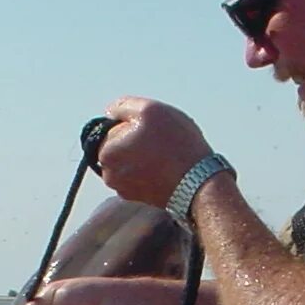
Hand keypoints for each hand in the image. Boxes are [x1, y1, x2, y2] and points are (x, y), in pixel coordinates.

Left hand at [96, 97, 212, 208]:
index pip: (112, 127)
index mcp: (106, 153)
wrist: (198, 184)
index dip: (132, 123)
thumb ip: (123, 106)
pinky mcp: (141, 198)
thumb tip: (111, 112)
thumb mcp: (148, 110)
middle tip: (160, 139)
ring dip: (145, 154)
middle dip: (136, 140)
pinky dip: (152, 169)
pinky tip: (168, 166)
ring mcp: (125, 190)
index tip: (150, 128)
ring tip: (166, 154)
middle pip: (121, 146)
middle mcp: (110, 176)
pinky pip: (143, 175)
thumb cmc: (174, 145)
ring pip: (132, 160)